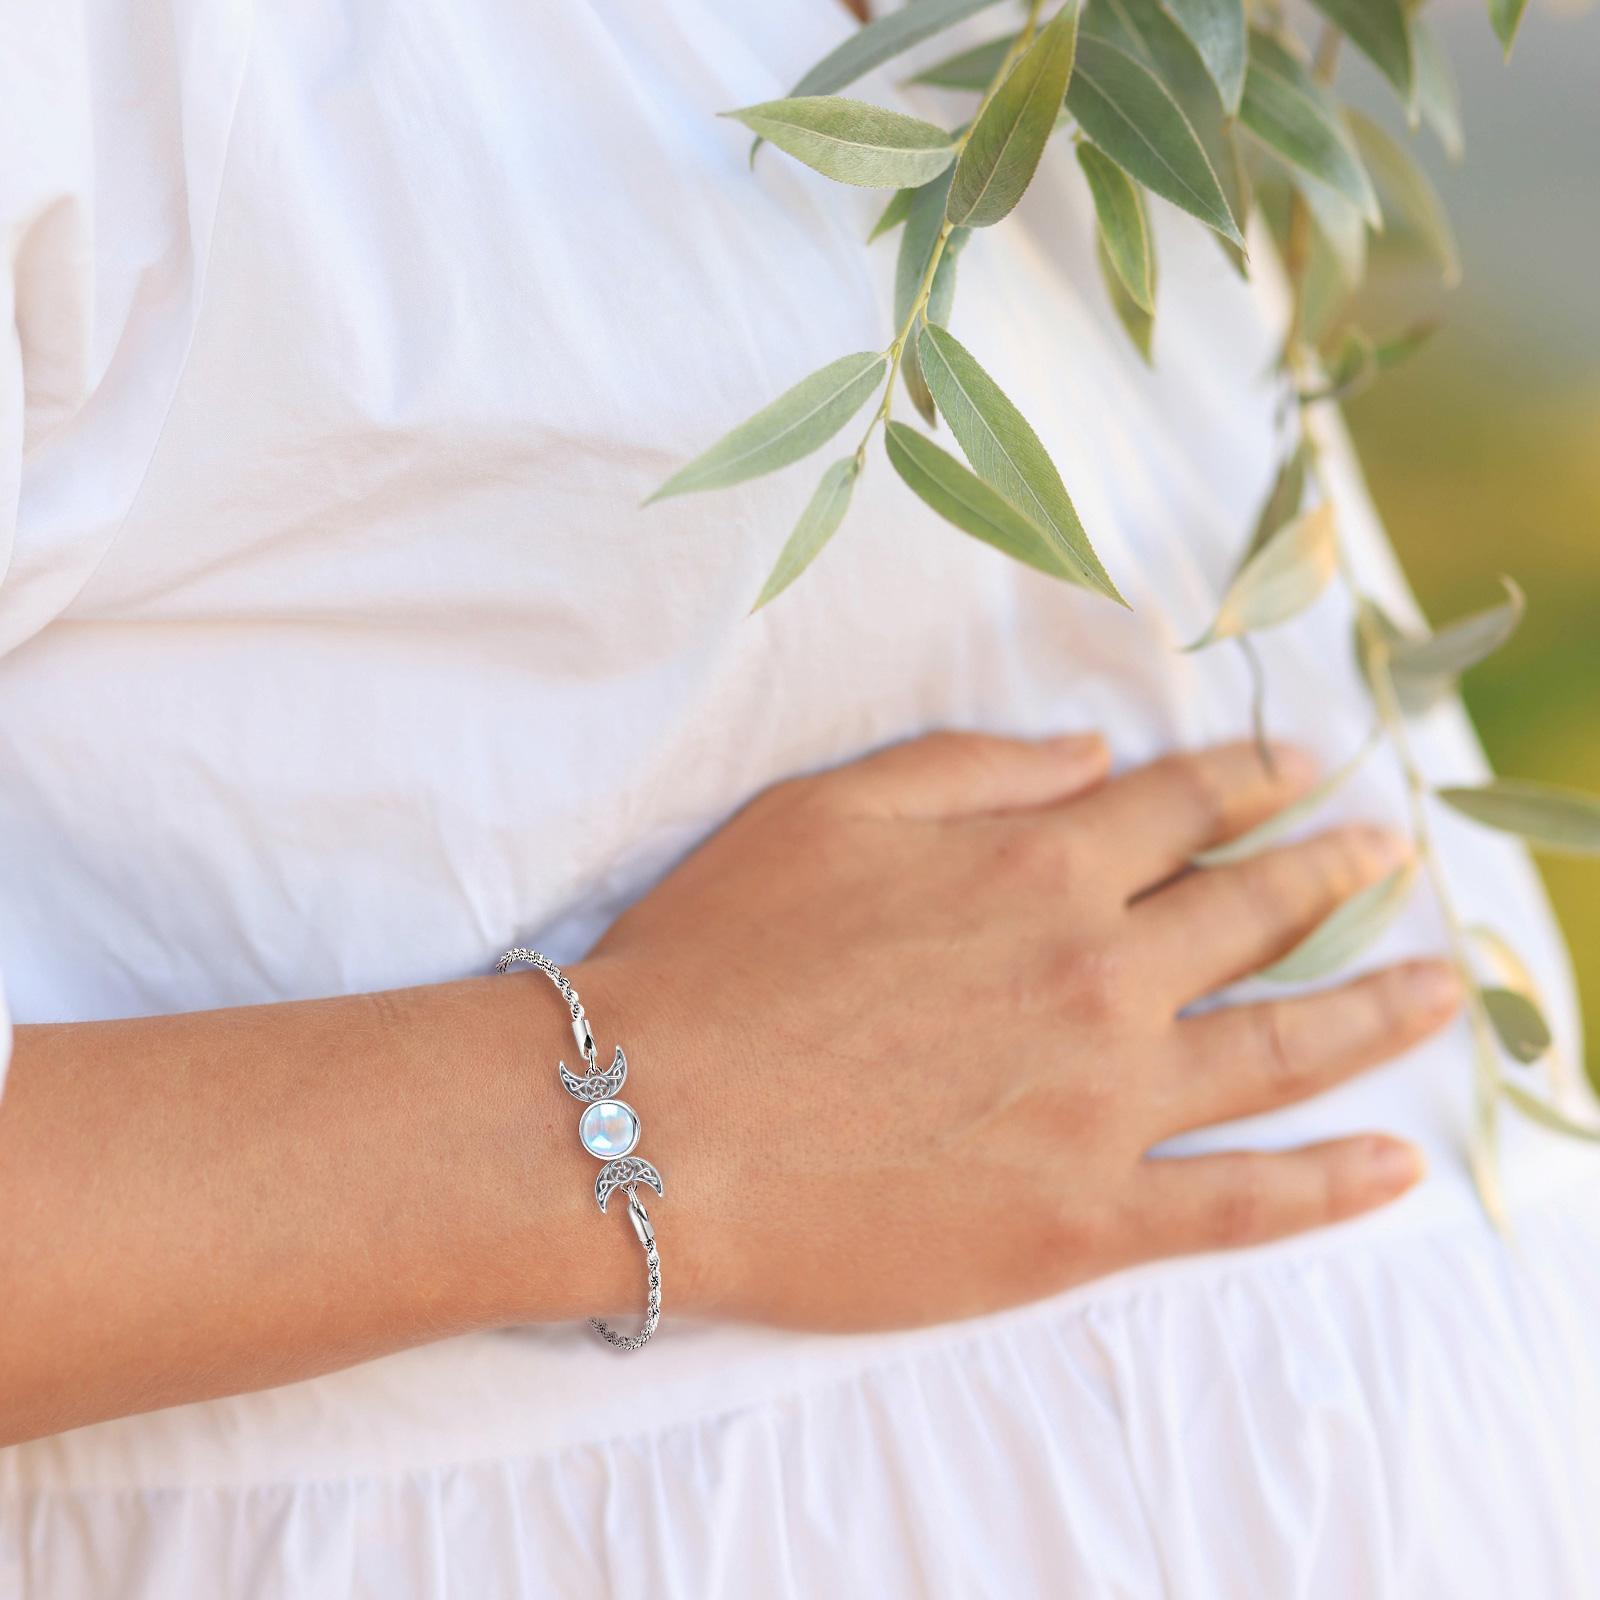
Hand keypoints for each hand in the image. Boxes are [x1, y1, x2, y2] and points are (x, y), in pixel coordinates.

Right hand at [580, 732, 1457, 1330]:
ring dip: (1378, 1009)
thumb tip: (1092, 754)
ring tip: (1442, 985)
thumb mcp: (828, 807)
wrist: (647, 1122)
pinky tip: (1395, 1166)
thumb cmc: (718, 953)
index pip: (1184, 808)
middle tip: (1388, 856)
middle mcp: (1100, 973)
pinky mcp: (1084, 1222)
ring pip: (1284, 1047)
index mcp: (1038, 864)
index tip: (1308, 770)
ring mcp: (1107, 1104)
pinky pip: (1242, 1206)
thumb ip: (974, 767)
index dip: (1255, 780)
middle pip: (1255, 914)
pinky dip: (1331, 1188)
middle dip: (1331, 873)